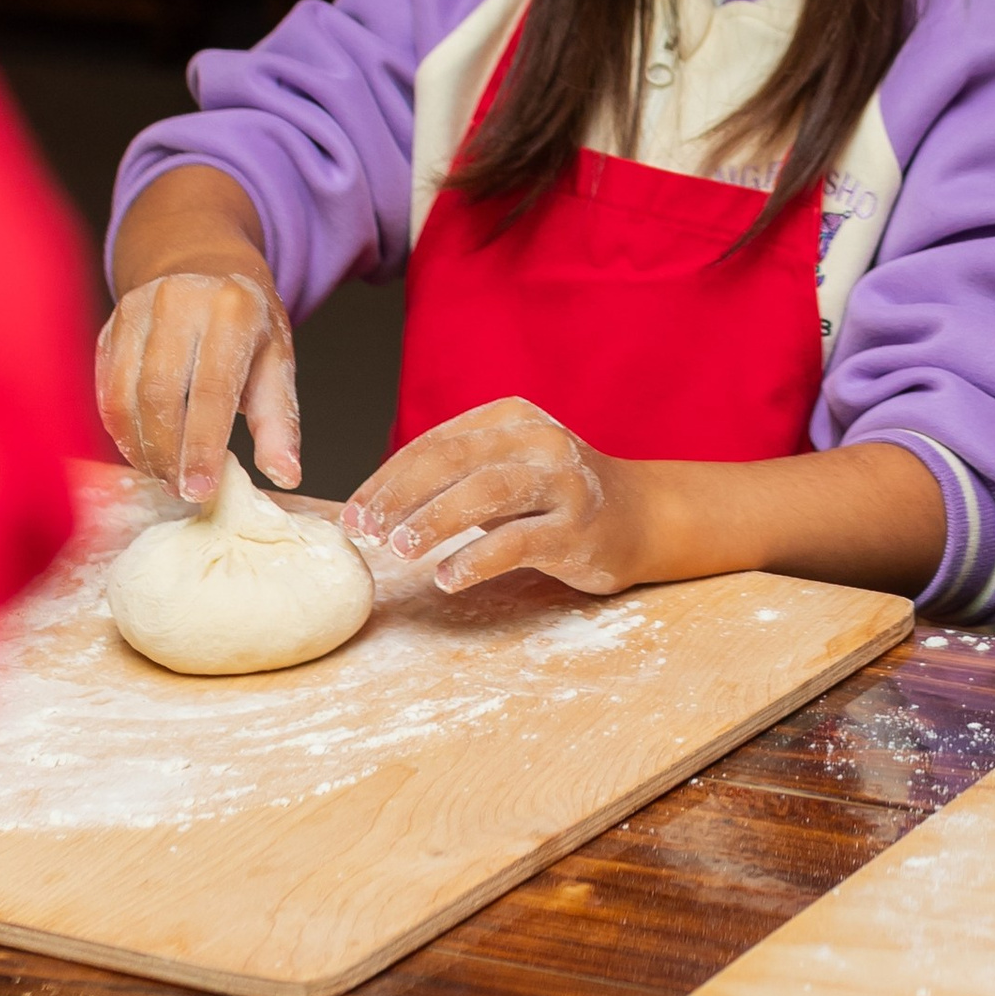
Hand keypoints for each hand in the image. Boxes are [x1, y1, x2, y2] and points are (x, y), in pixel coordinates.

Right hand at [96, 269, 300, 502]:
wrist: (203, 263)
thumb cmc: (245, 319)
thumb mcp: (277, 359)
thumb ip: (279, 420)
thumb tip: (286, 475)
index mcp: (231, 309)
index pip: (212, 390)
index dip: (203, 446)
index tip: (200, 491)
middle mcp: (178, 302)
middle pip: (160, 396)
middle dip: (167, 454)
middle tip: (180, 490)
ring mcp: (136, 310)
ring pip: (124, 396)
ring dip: (140, 448)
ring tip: (163, 474)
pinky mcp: (109, 325)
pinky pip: (105, 389)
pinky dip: (120, 428)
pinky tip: (141, 449)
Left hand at [343, 400, 650, 596]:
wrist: (643, 516)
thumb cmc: (556, 497)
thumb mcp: (508, 467)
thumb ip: (456, 472)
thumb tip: (374, 503)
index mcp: (511, 418)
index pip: (435, 444)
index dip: (387, 478)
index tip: (351, 513)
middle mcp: (538, 441)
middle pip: (454, 460)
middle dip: (399, 496)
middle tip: (364, 530)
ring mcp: (562, 482)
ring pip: (486, 493)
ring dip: (433, 520)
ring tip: (396, 549)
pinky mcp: (578, 527)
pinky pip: (518, 542)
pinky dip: (476, 559)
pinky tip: (446, 578)